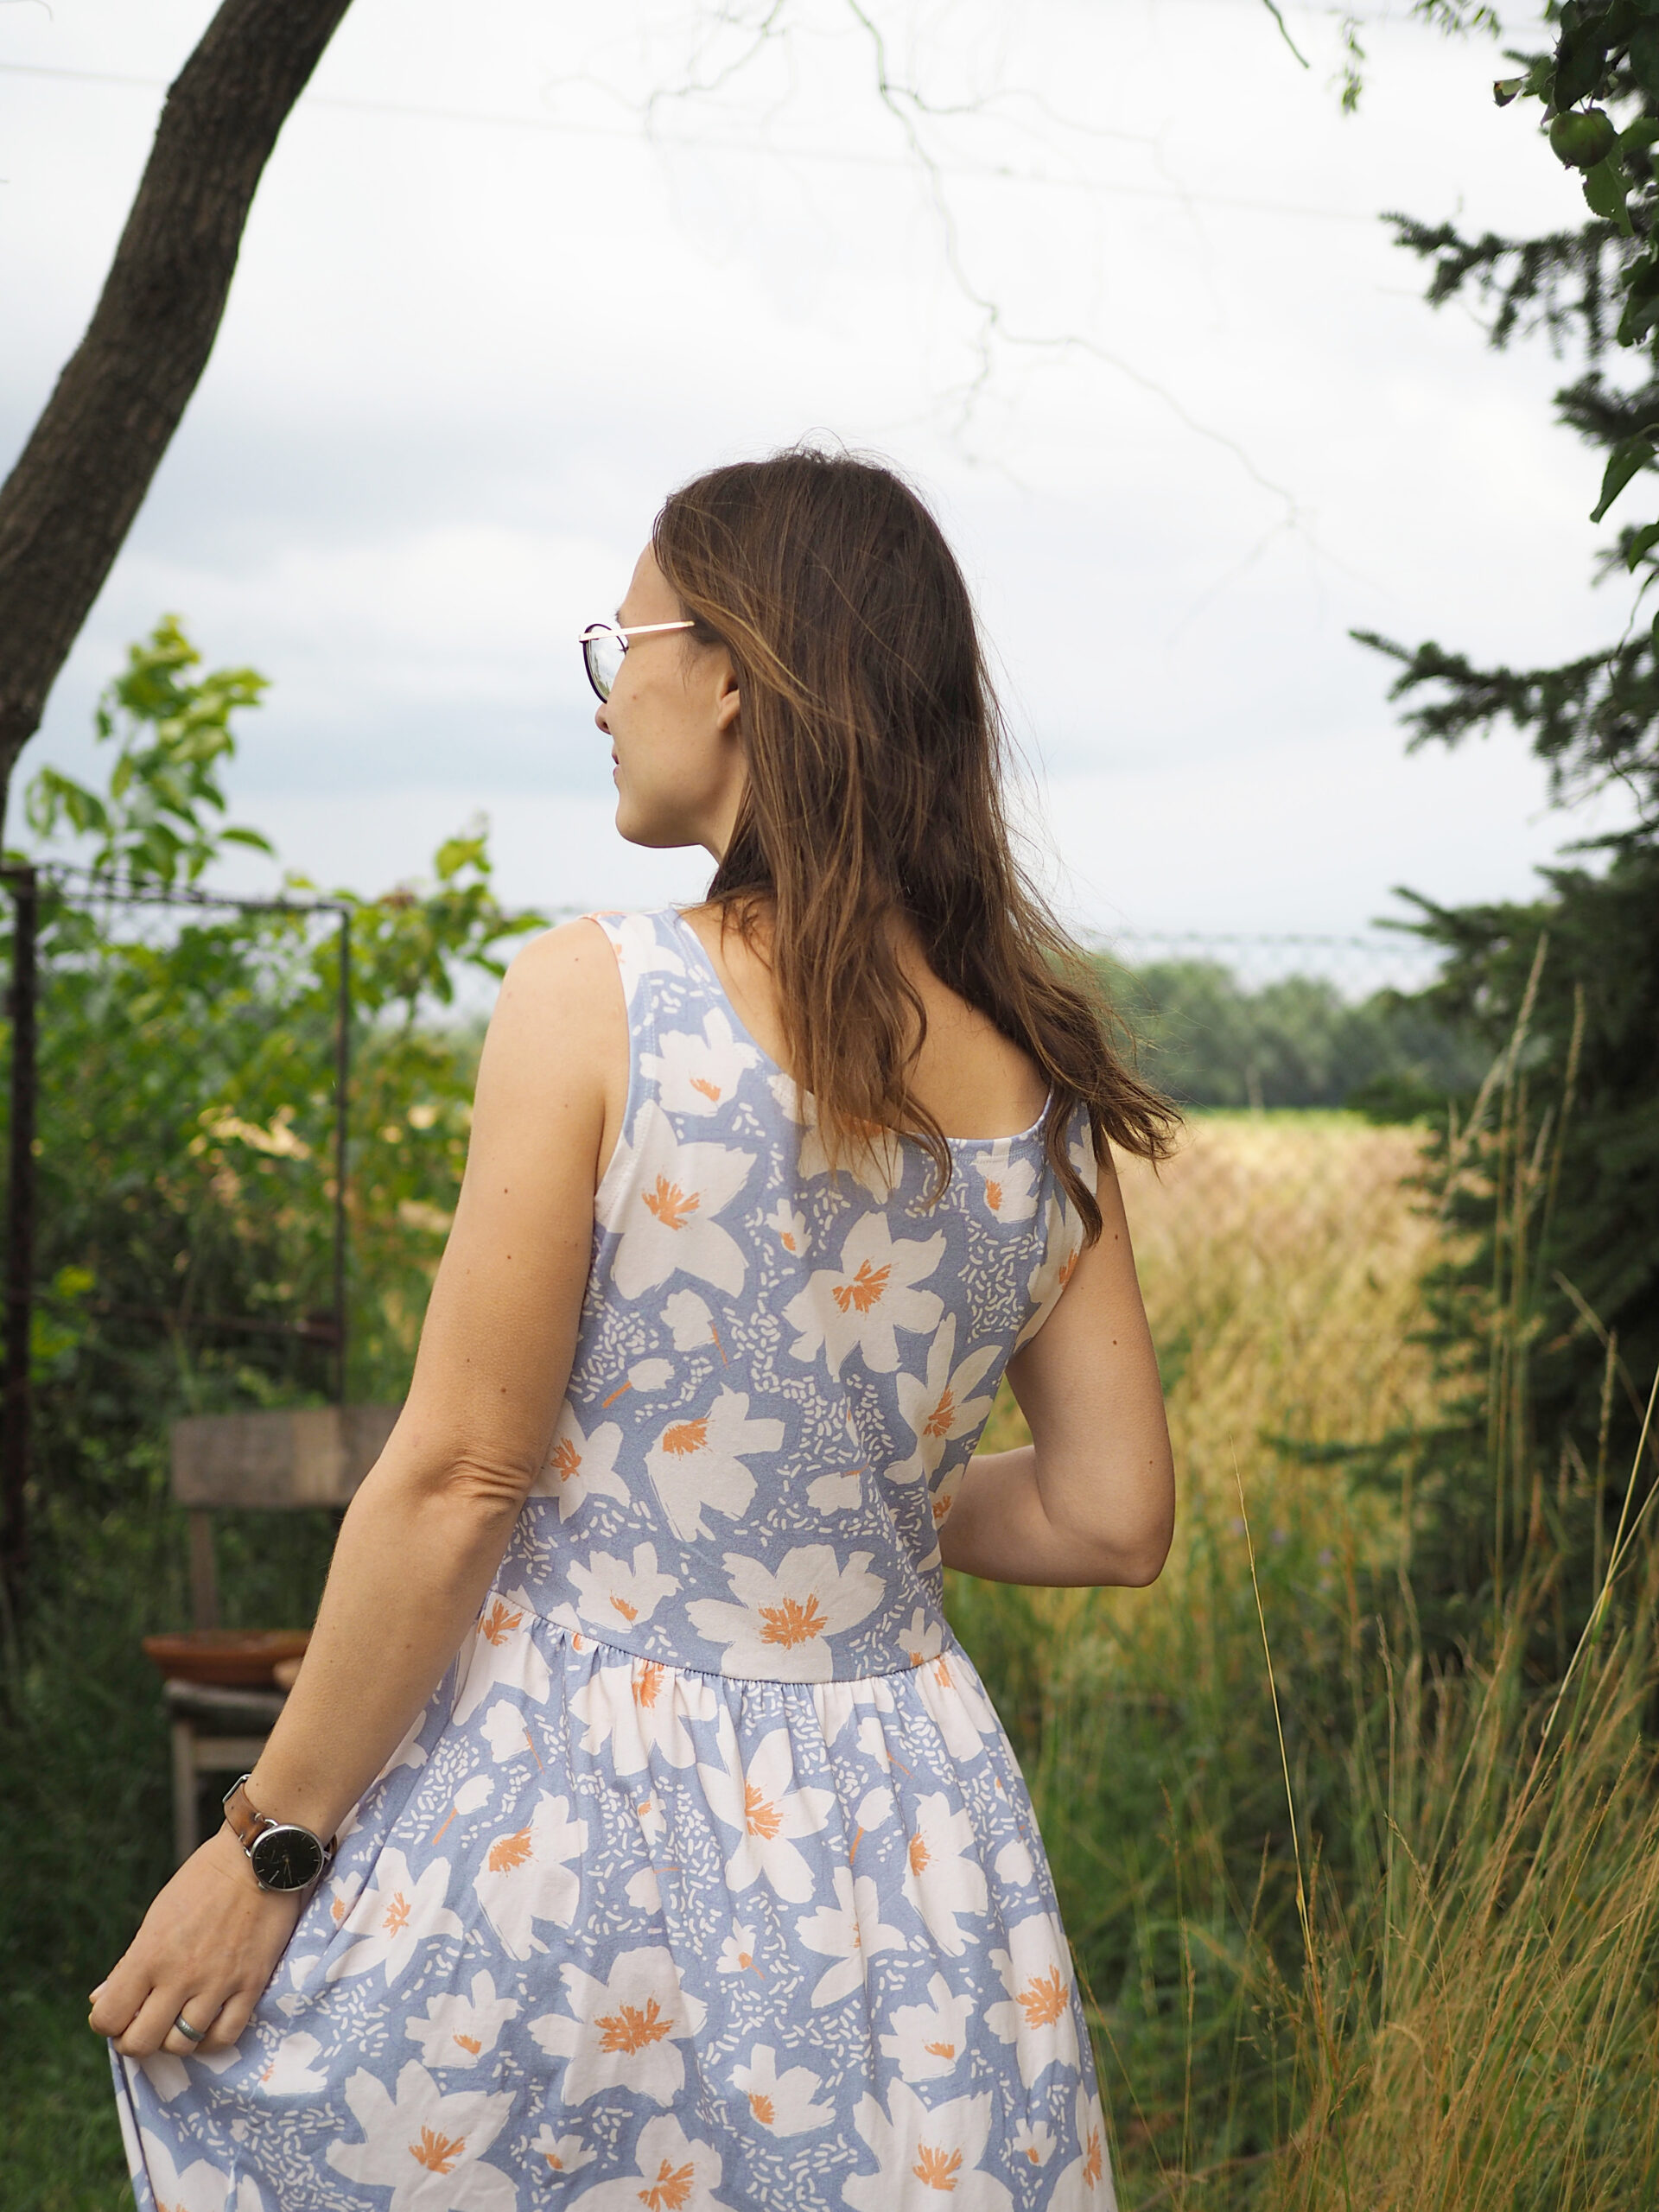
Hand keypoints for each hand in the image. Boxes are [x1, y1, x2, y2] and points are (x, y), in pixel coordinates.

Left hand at [88, 1824, 308, 2059]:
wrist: (260, 1858)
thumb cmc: (203, 1882)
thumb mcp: (157, 1915)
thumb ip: (130, 1963)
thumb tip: (101, 2001)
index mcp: (150, 1954)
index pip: (109, 2018)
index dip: (108, 2022)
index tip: (120, 2012)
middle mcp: (180, 1975)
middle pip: (141, 2043)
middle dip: (135, 2040)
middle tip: (145, 2023)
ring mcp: (218, 1983)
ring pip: (182, 2045)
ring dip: (173, 2039)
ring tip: (177, 2020)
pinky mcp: (251, 1984)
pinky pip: (224, 2036)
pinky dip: (209, 2039)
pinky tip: (206, 2024)